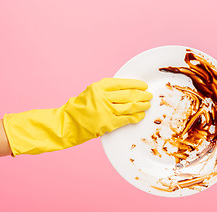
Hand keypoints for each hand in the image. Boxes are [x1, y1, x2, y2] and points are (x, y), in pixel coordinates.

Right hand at [3, 78, 152, 155]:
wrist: (67, 124)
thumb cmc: (79, 108)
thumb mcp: (91, 93)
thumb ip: (107, 91)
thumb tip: (128, 92)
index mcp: (98, 87)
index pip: (122, 83)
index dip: (135, 84)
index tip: (144, 85)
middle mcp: (102, 97)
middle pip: (128, 94)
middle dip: (141, 95)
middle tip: (149, 95)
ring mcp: (105, 111)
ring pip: (129, 106)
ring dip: (141, 105)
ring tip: (148, 105)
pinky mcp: (107, 123)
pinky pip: (125, 119)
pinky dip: (134, 117)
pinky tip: (140, 116)